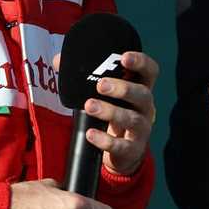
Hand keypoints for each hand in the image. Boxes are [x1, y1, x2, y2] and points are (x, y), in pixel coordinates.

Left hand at [81, 50, 159, 175]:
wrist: (122, 152)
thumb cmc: (114, 113)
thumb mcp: (105, 96)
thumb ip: (84, 76)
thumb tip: (59, 61)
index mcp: (140, 89)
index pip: (150, 72)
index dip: (141, 62)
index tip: (124, 57)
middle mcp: (145, 108)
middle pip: (143, 94)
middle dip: (123, 88)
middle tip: (101, 85)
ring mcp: (141, 129)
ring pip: (132, 119)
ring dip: (110, 111)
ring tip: (89, 105)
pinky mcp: (132, 149)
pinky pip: (121, 145)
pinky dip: (105, 140)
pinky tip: (90, 133)